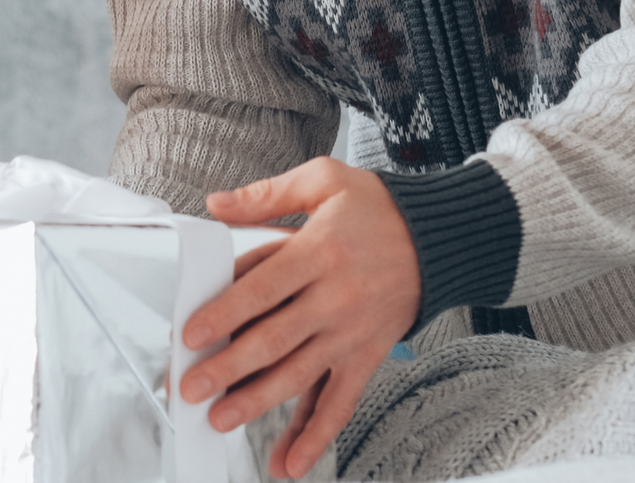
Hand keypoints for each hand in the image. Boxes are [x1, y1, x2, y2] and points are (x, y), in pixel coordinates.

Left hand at [180, 158, 421, 479]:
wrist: (443, 239)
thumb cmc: (380, 208)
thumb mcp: (324, 180)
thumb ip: (266, 195)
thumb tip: (216, 205)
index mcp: (318, 252)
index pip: (262, 288)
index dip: (224, 312)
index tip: (192, 333)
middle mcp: (334, 298)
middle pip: (274, 339)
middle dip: (228, 367)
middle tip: (192, 386)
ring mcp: (351, 333)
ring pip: (300, 376)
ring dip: (259, 402)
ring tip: (223, 418)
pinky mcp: (366, 356)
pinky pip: (341, 403)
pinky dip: (316, 436)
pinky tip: (292, 462)